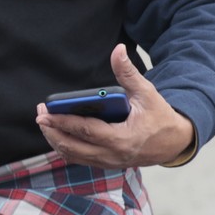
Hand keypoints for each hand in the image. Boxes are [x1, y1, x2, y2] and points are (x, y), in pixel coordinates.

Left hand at [34, 44, 195, 168]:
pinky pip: (81, 159)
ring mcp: (110, 162)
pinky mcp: (108, 164)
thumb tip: (118, 49)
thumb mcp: (146, 93)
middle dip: (52, 131)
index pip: (85, 131)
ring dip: (56, 140)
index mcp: (123, 138)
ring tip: (45, 123)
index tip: (44, 113)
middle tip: (39, 115)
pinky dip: (66, 148)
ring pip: (74, 156)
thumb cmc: (160, 116)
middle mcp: (114, 155)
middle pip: (73, 147)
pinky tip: (57, 134)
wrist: (176, 142)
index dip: (62, 122)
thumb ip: (128, 73)